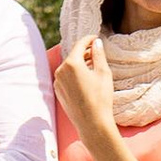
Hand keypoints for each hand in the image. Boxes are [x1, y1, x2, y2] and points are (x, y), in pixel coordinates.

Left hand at [55, 33, 115, 148]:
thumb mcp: (103, 73)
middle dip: (85, 52)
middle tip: (96, 51)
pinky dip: (74, 74)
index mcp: (72, 63)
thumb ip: (98, 54)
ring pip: (69, 66)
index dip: (89, 39)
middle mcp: (61, 70)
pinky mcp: (58, 91)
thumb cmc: (100, 98)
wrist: (92, 123)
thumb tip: (96, 42)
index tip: (96, 37)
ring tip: (92, 65)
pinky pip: (66, 77)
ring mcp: (57, 82)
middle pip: (73, 55)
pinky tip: (85, 78)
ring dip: (79, 63)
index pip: (80, 44)